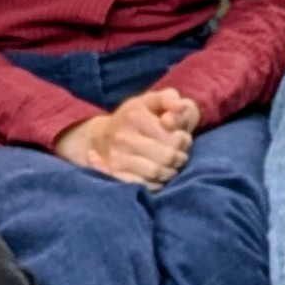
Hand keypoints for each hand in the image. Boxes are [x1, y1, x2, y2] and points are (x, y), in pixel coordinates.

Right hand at [55, 92, 197, 186]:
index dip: (184, 140)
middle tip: (179, 156)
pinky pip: (144, 185)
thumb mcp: (151, 101)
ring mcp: (117, 156)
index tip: (182, 139)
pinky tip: (158, 177)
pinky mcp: (114, 173)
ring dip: (170, 172)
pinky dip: (156, 184)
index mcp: (135, 115)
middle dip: (180, 158)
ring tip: (170, 166)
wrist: (101, 136)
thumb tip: (180, 107)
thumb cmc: (135, 117)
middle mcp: (124, 136)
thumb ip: (169, 98)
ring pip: (157, 172)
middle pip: (167, 156)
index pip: (173, 136)